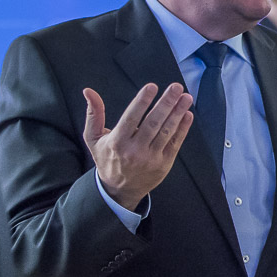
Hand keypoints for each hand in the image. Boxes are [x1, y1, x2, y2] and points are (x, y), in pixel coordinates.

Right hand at [83, 83, 193, 210]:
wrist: (119, 189)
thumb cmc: (107, 158)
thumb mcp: (93, 138)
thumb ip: (93, 114)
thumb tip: (88, 91)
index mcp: (117, 142)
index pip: (131, 118)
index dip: (142, 102)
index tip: (152, 86)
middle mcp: (134, 150)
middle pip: (153, 123)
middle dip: (166, 103)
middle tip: (176, 86)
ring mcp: (151, 158)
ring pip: (166, 131)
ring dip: (178, 113)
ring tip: (186, 97)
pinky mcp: (163, 163)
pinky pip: (175, 143)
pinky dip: (183, 128)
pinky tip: (187, 114)